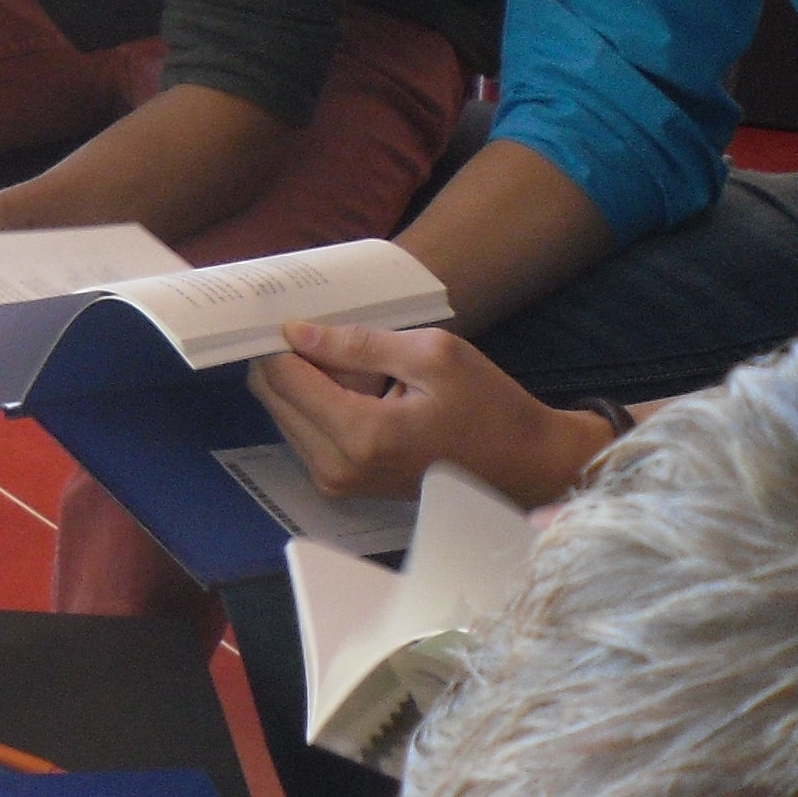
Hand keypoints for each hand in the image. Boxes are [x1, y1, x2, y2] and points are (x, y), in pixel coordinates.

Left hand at [247, 318, 617, 507]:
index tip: (285, 311)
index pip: (281, 378)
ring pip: (285, 415)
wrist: (524, 465)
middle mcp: (335, 467)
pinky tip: (359, 389)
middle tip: (327, 332)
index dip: (278, 340)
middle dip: (288, 360)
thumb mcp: (433, 355)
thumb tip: (295, 332)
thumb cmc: (489, 406)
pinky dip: (319, 406)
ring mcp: (336, 481)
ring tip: (357, 364)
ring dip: (306, 384)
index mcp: (359, 434)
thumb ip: (358, 344)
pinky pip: (305, 433)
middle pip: (273, 398)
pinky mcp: (342, 485)